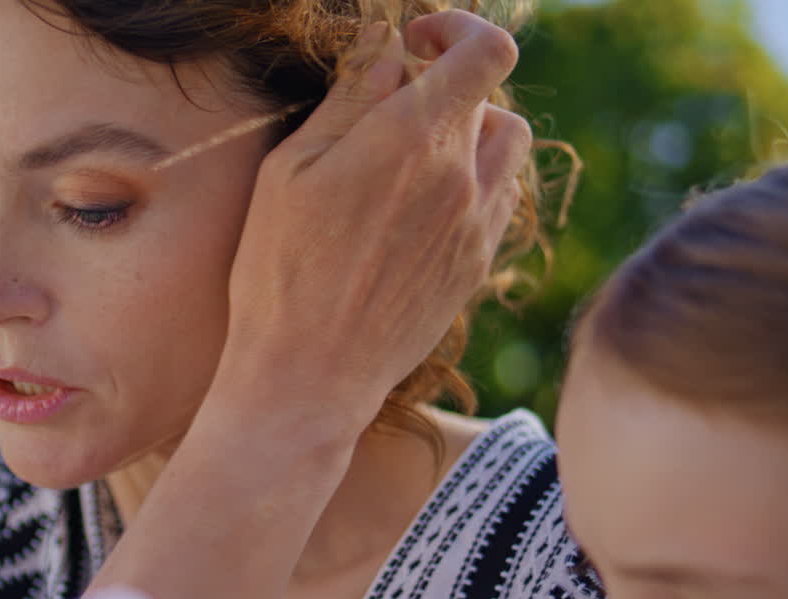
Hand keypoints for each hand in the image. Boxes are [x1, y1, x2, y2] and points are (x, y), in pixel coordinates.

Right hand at [217, 11, 531, 434]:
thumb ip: (350, 99)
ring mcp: (476, 226)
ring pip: (508, 147)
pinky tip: (426, 203)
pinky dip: (476, 180)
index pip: (487, 52)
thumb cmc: (280, 272)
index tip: (417, 39)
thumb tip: (390, 51)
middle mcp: (461, 178)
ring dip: (473, 132)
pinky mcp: (476, 265)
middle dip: (445, 89)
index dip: (457, 29)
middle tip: (392, 111)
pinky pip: (500, 198)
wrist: (308, 375)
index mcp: (412, 139)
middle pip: (490, 99)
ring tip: (416, 155)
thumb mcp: (290, 170)